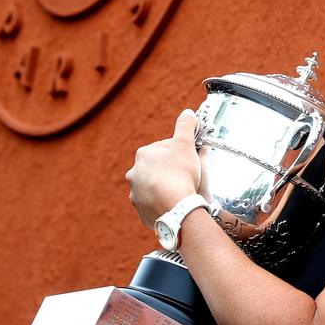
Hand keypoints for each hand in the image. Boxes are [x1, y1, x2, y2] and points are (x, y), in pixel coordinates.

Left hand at [126, 110, 201, 227]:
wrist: (177, 209)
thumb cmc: (180, 175)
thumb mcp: (185, 144)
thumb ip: (185, 125)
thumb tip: (187, 113)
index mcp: (143, 155)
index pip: (165, 147)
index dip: (181, 151)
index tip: (190, 158)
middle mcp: (134, 174)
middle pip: (158, 167)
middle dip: (171, 169)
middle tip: (187, 174)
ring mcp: (136, 194)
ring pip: (154, 186)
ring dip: (166, 186)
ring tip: (181, 191)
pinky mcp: (141, 211)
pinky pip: (154, 204)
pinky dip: (163, 203)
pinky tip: (174, 203)